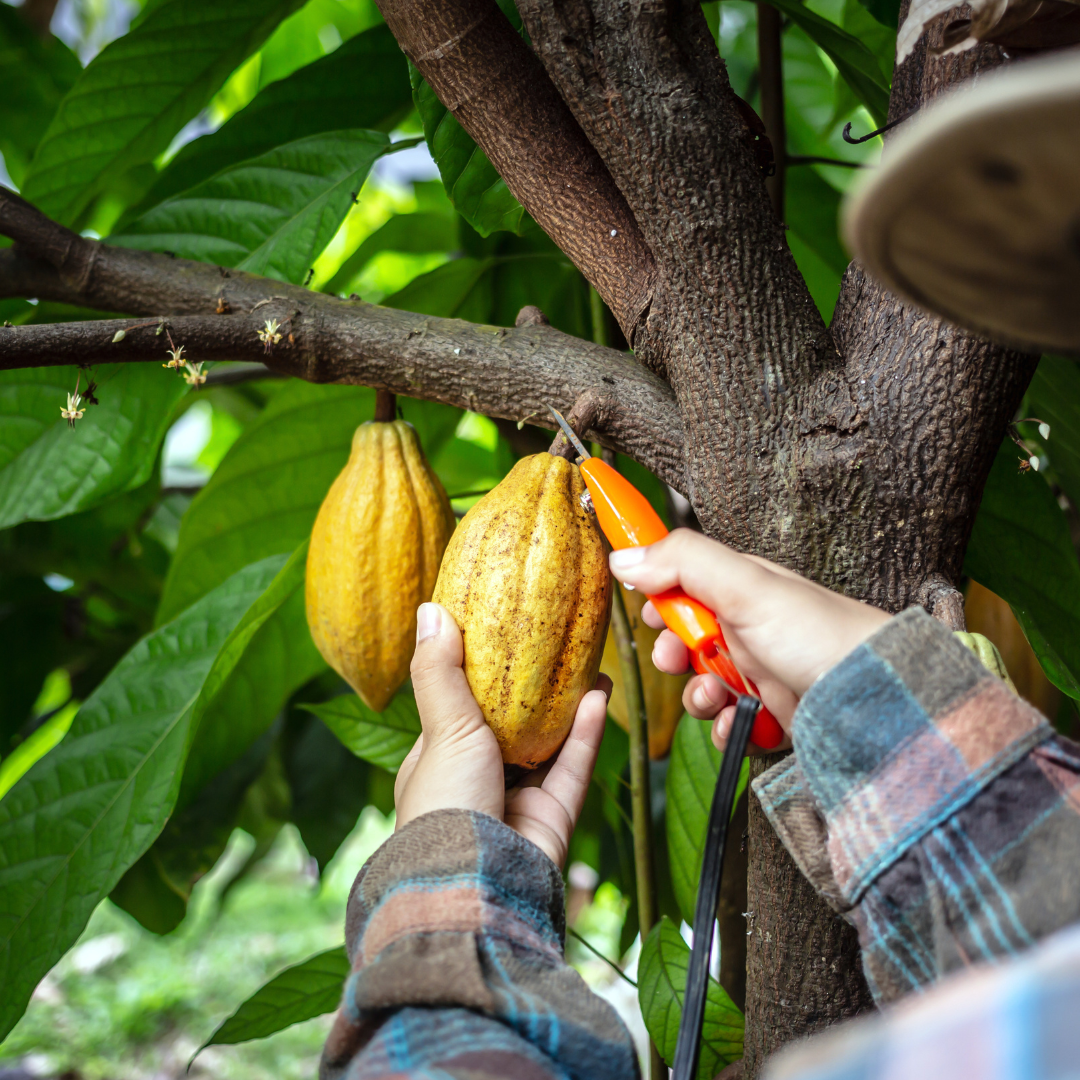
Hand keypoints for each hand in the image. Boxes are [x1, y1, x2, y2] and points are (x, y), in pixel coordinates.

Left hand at [394, 602, 609, 867]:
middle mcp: (476, 783)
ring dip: (569, 707)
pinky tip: (600, 695)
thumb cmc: (444, 804)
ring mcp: (515, 802)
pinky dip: (586, 733)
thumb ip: (439, 671)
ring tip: (589, 665)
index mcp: (439, 765)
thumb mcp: (440, 728)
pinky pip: (572, 768)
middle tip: (555, 648)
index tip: (501, 639)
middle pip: (510, 728)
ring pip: (548, 746)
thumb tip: (431, 611)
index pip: (458, 712)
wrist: (474, 883)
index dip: (479, 677)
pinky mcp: (552, 819)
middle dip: (534, 692)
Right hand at [608, 531, 889, 750]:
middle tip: (676, 658)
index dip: (661, 599)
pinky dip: (726, 727)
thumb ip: (684, 562)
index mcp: (742, 589)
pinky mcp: (771, 715)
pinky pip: (729, 724)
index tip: (650, 614)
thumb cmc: (821, 634)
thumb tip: (624, 556)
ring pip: (703, 685)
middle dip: (674, 654)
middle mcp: (749, 629)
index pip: (685, 584)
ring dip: (698, 695)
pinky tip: (739, 723)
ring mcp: (760, 673)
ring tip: (714, 696)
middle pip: (687, 640)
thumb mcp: (747, 586)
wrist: (878, 700)